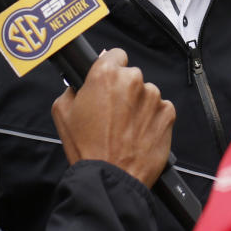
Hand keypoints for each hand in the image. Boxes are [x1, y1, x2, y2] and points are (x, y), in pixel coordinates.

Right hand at [51, 48, 174, 187]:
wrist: (111, 177)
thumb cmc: (86, 148)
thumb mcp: (62, 112)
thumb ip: (72, 88)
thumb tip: (80, 84)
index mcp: (105, 74)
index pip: (115, 54)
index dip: (111, 67)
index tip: (109, 79)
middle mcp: (132, 80)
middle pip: (131, 76)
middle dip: (123, 90)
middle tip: (113, 112)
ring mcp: (153, 96)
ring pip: (146, 93)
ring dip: (138, 105)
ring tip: (125, 128)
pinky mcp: (168, 113)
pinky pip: (160, 109)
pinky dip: (152, 118)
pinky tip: (138, 133)